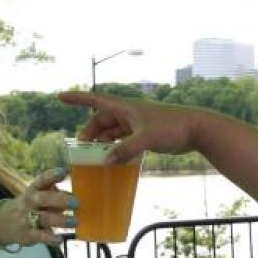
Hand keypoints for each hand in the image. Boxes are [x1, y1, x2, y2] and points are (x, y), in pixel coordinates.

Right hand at [0, 167, 77, 246]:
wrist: (2, 223)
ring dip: (60, 220)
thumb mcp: (36, 195)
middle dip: (60, 200)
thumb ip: (53, 190)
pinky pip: (39, 236)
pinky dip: (50, 238)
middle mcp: (29, 203)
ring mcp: (27, 218)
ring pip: (44, 218)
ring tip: (75, 222)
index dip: (51, 176)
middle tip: (77, 203)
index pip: (41, 181)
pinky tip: (59, 239)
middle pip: (43, 199)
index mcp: (33, 190)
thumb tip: (72, 186)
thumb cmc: (29, 206)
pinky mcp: (27, 234)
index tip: (63, 172)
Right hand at [58, 91, 206, 164]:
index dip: (77, 98)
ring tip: (94, 157)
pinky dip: (116, 148)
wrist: (198, 129)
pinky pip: (124, 140)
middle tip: (82, 150)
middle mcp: (129, 113)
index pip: (95, 100)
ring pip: (112, 132)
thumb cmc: (173, 127)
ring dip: (103, 142)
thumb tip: (105, 161)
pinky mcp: (146, 134)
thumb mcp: (147, 138)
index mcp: (126, 107)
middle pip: (101, 121)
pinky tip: (113, 160)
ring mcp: (137, 124)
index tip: (59, 97)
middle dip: (89, 133)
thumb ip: (125, 150)